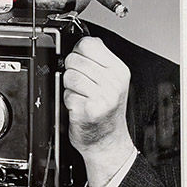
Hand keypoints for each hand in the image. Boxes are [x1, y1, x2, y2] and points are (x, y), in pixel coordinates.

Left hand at [63, 36, 135, 186]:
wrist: (108, 142)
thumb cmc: (106, 111)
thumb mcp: (111, 82)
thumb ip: (98, 61)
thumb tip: (80, 44)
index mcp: (119, 71)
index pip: (89, 44)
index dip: (79, 52)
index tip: (82, 62)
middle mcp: (113, 83)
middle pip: (74, 59)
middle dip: (72, 71)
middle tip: (82, 85)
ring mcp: (102, 97)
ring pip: (69, 76)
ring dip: (70, 88)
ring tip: (81, 96)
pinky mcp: (88, 110)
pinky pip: (67, 95)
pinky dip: (68, 102)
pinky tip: (79, 107)